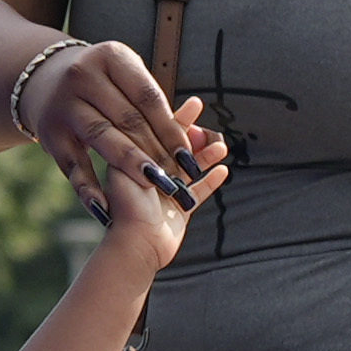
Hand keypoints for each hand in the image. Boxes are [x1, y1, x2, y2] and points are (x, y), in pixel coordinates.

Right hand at [19, 38, 203, 215]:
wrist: (45, 80)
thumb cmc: (104, 84)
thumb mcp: (126, 77)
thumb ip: (153, 105)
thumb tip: (196, 139)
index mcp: (111, 57)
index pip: (147, 97)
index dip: (171, 129)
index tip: (189, 157)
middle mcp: (83, 76)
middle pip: (127, 118)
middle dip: (156, 150)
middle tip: (179, 177)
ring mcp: (64, 105)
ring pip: (102, 137)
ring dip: (131, 164)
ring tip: (155, 185)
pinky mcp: (50, 133)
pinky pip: (72, 164)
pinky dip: (88, 188)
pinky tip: (104, 208)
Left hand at [91, 101, 228, 269]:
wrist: (135, 245)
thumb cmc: (127, 207)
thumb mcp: (130, 165)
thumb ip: (144, 142)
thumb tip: (155, 119)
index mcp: (137, 161)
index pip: (159, 133)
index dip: (178, 119)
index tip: (195, 104)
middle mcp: (151, 175)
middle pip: (177, 149)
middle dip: (195, 137)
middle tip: (210, 128)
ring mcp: (167, 193)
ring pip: (191, 169)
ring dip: (207, 156)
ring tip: (222, 146)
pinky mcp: (179, 212)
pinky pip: (199, 192)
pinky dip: (211, 181)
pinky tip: (224, 170)